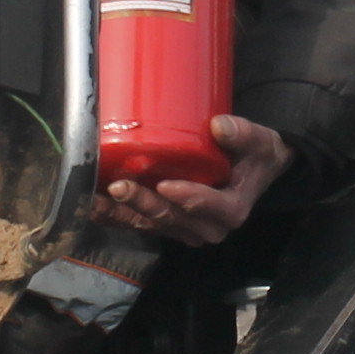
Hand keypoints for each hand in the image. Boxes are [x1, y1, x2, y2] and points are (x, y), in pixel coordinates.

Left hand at [101, 114, 289, 246]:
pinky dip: (116, 216)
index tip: (166, 185)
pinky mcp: (167, 224)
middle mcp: (208, 226)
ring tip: (98, 198)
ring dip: (122, 212)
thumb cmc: (254, 155)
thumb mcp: (260, 142)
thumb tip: (219, 125)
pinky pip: (139, 224)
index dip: (189, 198)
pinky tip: (94, 204)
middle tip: (121, 186)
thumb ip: (243, 133)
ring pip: (151, 224)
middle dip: (145, 204)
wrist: (251, 171)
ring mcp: (184, 229)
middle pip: (173, 218)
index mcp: (232, 209)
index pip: (211, 207)